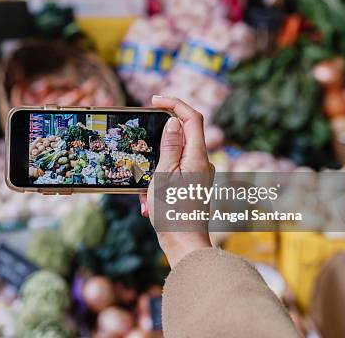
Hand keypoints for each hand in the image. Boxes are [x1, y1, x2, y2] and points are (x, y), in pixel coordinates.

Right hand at [140, 96, 214, 266]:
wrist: (184, 244)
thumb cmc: (172, 212)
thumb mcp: (164, 175)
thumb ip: (170, 146)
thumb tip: (174, 121)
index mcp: (197, 157)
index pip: (192, 118)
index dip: (175, 103)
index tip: (155, 100)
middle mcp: (202, 163)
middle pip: (184, 135)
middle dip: (159, 142)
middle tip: (141, 152)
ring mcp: (199, 174)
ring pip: (175, 156)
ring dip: (156, 168)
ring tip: (144, 192)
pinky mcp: (194, 185)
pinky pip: (175, 172)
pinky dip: (160, 180)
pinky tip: (148, 202)